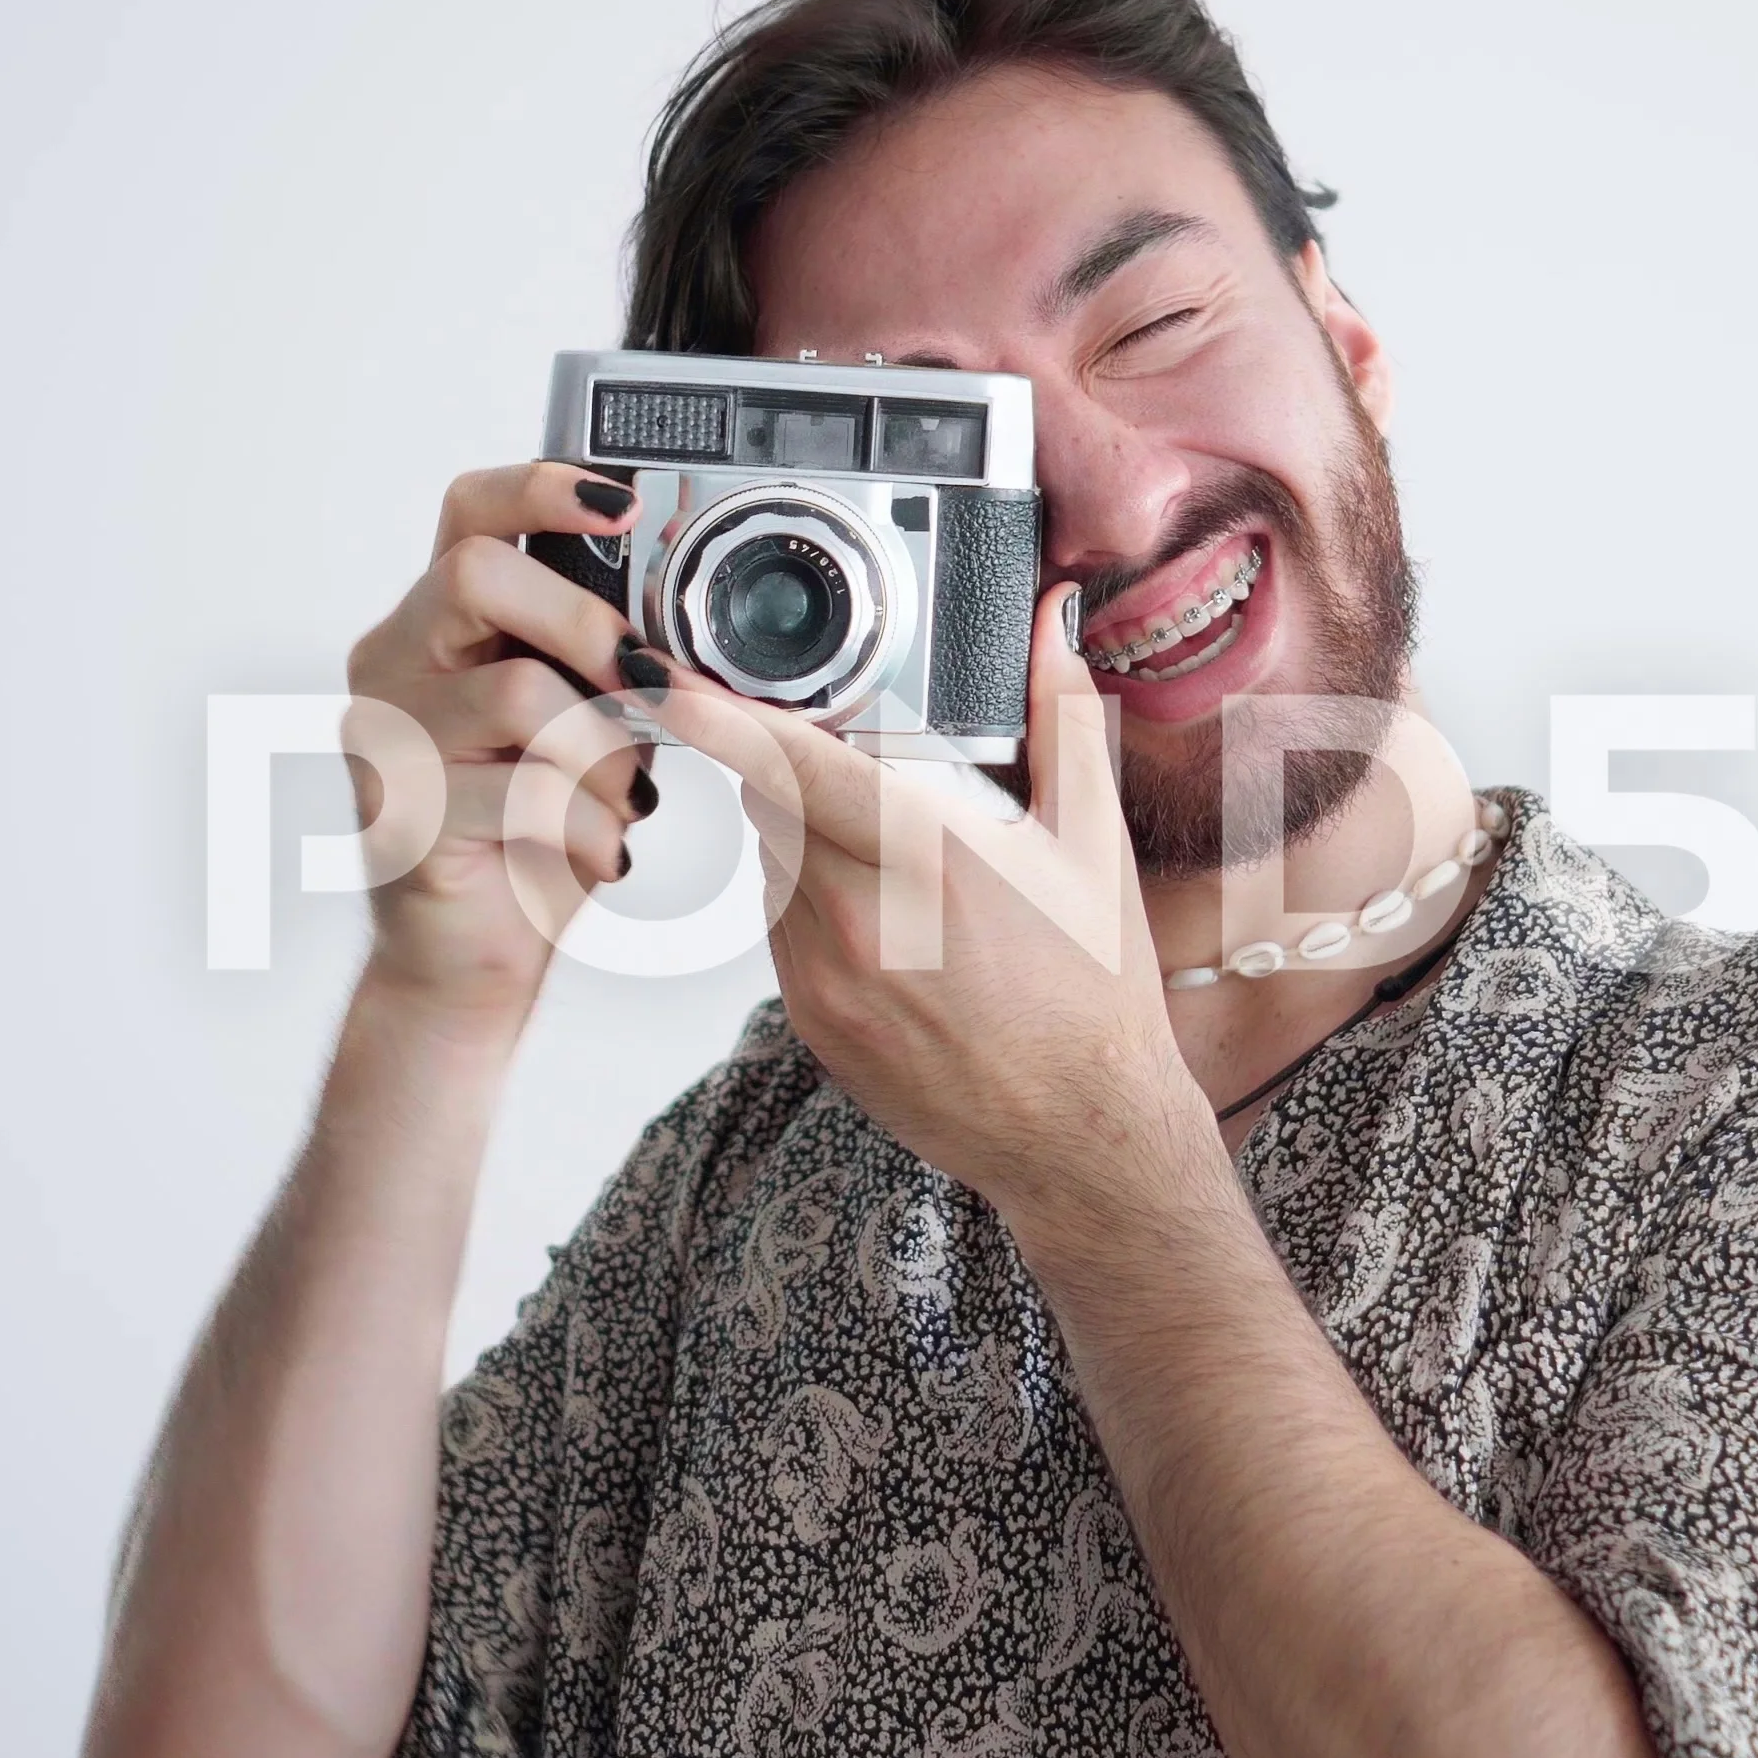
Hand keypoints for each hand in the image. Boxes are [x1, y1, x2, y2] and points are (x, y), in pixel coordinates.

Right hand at [342, 463, 660, 1016]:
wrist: (468, 958)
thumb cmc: (529, 833)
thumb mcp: (578, 726)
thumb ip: (602, 666)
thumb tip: (682, 631)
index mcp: (441, 623)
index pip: (470, 511)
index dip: (542, 489)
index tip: (625, 504)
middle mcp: (395, 661)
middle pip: (478, 575)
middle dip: (584, 624)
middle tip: (643, 681)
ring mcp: (385, 736)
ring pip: (513, 693)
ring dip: (602, 751)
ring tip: (627, 800)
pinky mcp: (399, 814)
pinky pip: (519, 795)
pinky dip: (586, 826)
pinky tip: (600, 851)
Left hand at [648, 585, 1219, 1238]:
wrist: (1080, 1136)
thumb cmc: (1097, 995)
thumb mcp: (1096, 843)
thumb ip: (1064, 716)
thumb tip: (1053, 620)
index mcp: (926, 855)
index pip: (787, 763)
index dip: (711, 714)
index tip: (660, 675)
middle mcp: (857, 916)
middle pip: (769, 798)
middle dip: (794, 761)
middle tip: (860, 755)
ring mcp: (822, 976)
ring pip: (772, 861)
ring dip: (808, 833)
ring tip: (900, 857)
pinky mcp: (808, 1020)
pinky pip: (781, 927)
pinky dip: (816, 901)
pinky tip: (893, 922)